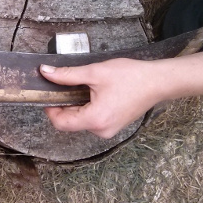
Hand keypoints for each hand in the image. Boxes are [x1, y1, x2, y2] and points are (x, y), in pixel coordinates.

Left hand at [41, 59, 162, 138]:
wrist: (157, 82)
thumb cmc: (130, 77)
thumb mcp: (94, 72)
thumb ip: (67, 74)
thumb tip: (45, 72)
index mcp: (95, 120)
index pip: (61, 123)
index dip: (50, 109)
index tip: (47, 93)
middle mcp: (101, 130)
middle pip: (69, 122)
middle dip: (63, 104)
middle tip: (63, 85)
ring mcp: (108, 130)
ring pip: (80, 121)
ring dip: (75, 105)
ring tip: (81, 87)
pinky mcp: (113, 126)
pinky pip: (92, 120)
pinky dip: (86, 108)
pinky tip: (91, 93)